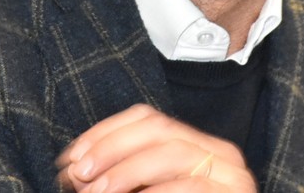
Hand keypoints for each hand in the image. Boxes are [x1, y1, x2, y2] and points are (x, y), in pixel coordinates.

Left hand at [55, 104, 257, 191]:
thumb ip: (115, 179)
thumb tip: (73, 167)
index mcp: (197, 145)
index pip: (147, 118)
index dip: (105, 132)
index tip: (71, 156)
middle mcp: (220, 153)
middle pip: (158, 128)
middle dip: (112, 148)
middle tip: (79, 174)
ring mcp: (232, 175)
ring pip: (172, 152)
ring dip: (126, 170)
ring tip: (96, 192)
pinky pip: (190, 186)